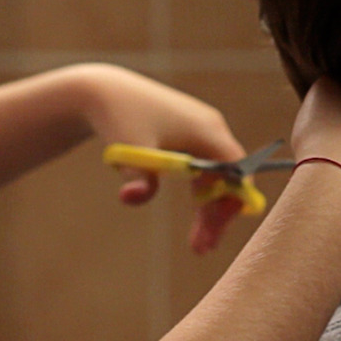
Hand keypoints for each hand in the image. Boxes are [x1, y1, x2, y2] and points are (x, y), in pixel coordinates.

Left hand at [76, 64, 246, 252]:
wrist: (104, 92)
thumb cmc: (119, 117)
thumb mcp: (129, 149)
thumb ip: (138, 177)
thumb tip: (133, 198)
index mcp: (207, 130)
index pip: (237, 171)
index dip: (232, 202)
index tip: (213, 231)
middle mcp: (211, 129)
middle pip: (230, 178)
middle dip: (218, 214)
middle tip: (202, 249)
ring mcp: (202, 132)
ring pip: (217, 177)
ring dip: (210, 209)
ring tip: (198, 245)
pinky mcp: (189, 136)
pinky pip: (206, 171)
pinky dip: (200, 195)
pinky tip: (194, 219)